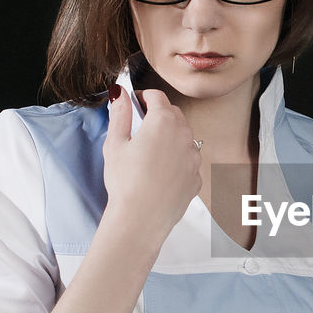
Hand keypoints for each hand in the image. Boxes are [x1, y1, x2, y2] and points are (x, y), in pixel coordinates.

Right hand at [102, 86, 201, 241]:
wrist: (141, 219)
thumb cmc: (125, 182)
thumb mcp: (115, 143)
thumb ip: (120, 114)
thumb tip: (120, 94)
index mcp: (163, 122)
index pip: (157, 96)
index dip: (144, 96)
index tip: (135, 102)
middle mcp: (184, 135)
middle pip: (174, 113)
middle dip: (159, 113)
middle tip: (141, 124)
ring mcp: (194, 157)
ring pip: (184, 136)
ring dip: (171, 135)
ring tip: (150, 150)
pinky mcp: (197, 177)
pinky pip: (189, 160)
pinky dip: (178, 158)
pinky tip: (161, 171)